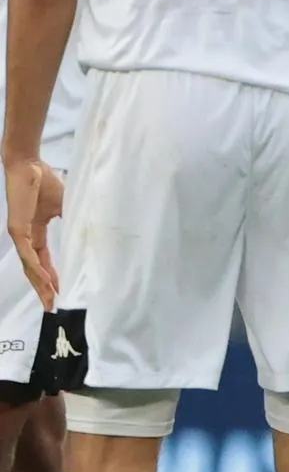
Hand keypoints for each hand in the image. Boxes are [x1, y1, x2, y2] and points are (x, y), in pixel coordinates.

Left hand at [6, 159, 62, 310]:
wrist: (29, 165)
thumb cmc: (45, 180)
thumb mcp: (63, 205)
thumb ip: (69, 219)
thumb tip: (87, 229)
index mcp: (36, 230)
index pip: (44, 259)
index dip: (52, 275)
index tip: (61, 290)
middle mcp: (26, 236)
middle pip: (35, 268)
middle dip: (44, 288)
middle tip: (53, 306)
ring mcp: (20, 234)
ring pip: (31, 266)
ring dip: (41, 284)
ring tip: (51, 299)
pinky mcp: (17, 230)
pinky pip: (28, 254)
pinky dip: (37, 268)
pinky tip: (45, 280)